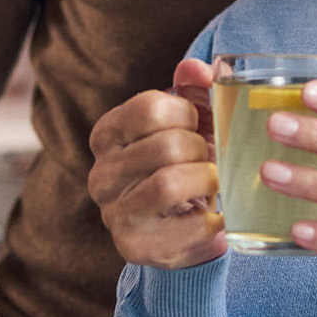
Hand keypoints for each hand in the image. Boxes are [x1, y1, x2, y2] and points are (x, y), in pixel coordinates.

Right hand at [87, 58, 226, 269]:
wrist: (180, 229)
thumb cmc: (184, 164)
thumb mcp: (188, 123)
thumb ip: (194, 89)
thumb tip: (200, 69)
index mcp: (107, 135)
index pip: (150, 108)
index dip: (186, 114)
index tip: (196, 125)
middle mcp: (101, 175)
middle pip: (166, 145)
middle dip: (202, 150)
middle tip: (210, 159)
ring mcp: (114, 214)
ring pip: (169, 184)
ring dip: (206, 181)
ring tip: (213, 184)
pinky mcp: (136, 247)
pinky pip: (189, 226)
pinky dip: (215, 218)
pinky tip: (216, 216)